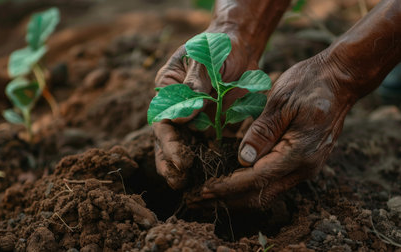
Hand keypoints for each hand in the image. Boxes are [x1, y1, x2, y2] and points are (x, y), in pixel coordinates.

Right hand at [153, 35, 257, 189]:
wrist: (238, 48)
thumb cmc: (216, 47)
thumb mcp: (205, 60)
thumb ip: (194, 85)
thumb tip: (181, 118)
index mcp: (167, 90)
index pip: (162, 120)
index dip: (169, 143)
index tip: (181, 159)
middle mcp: (177, 108)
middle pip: (168, 140)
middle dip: (171, 161)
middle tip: (180, 179)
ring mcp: (194, 119)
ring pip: (185, 147)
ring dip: (184, 167)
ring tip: (188, 185)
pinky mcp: (212, 125)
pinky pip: (208, 145)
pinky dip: (208, 160)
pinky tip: (213, 174)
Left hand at [195, 51, 357, 207]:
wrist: (341, 79)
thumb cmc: (311, 83)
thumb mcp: (282, 101)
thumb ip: (262, 131)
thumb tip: (243, 160)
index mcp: (299, 152)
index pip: (256, 179)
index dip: (227, 186)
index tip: (203, 189)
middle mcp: (305, 167)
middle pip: (261, 195)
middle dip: (228, 199)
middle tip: (199, 199)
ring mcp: (306, 168)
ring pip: (268, 193)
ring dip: (238, 197)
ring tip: (210, 196)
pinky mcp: (304, 163)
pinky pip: (274, 183)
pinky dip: (251, 187)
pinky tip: (233, 184)